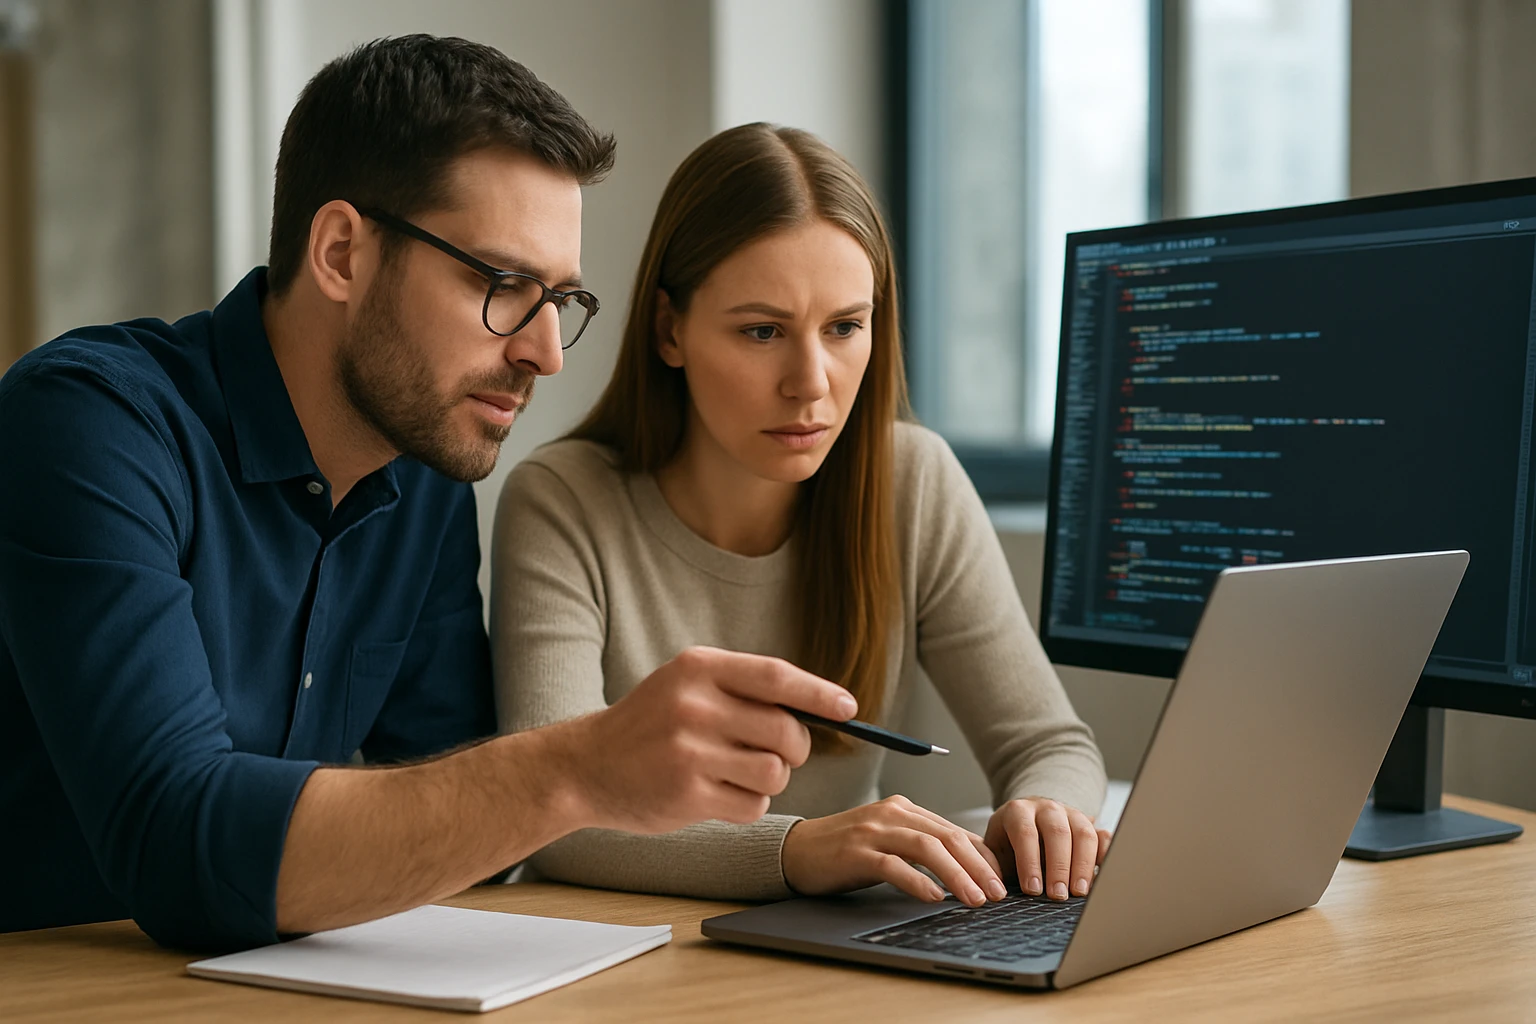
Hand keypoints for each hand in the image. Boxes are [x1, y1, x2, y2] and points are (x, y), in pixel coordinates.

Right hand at [559, 646, 856, 833]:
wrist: (585, 767)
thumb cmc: (649, 725)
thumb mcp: (687, 685)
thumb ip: (743, 689)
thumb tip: (820, 707)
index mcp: (698, 667)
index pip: (777, 677)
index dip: (819, 694)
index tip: (848, 708)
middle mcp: (694, 705)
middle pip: (786, 731)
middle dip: (795, 749)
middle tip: (778, 754)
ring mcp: (689, 751)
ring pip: (775, 772)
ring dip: (770, 780)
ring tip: (737, 774)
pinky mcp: (688, 794)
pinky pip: (752, 805)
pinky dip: (747, 805)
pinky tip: (717, 794)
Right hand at [781, 795, 1008, 906]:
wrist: (797, 850)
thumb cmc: (846, 850)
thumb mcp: (889, 840)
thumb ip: (922, 845)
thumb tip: (967, 866)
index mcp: (904, 809)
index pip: (953, 830)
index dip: (982, 855)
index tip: (1001, 878)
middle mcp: (891, 814)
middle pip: (946, 837)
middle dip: (977, 867)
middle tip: (997, 893)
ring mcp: (873, 831)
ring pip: (926, 848)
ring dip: (956, 875)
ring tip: (974, 899)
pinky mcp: (856, 852)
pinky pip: (893, 865)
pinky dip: (917, 881)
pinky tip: (933, 898)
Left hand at [984, 798, 1110, 900]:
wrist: (1027, 822)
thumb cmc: (1009, 845)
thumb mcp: (995, 850)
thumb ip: (994, 866)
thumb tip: (996, 891)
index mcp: (1018, 812)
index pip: (1025, 833)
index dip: (1029, 862)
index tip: (1032, 889)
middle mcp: (1047, 809)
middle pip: (1058, 833)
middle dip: (1059, 867)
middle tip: (1058, 895)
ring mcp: (1071, 815)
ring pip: (1084, 834)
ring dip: (1083, 865)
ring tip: (1080, 893)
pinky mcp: (1090, 826)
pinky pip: (1103, 835)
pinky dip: (1107, 854)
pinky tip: (1105, 875)